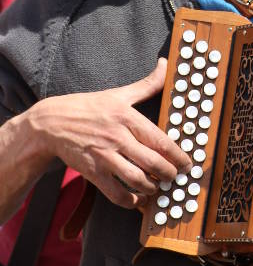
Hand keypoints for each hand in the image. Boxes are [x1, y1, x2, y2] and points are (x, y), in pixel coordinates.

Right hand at [31, 58, 190, 208]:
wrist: (51, 123)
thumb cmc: (88, 107)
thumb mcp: (119, 94)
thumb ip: (147, 84)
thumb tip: (166, 64)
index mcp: (127, 117)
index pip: (160, 140)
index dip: (178, 155)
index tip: (187, 163)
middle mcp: (117, 137)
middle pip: (152, 162)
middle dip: (169, 174)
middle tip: (175, 177)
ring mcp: (104, 156)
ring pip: (137, 180)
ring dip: (152, 187)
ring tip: (158, 186)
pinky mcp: (92, 173)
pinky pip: (116, 194)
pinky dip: (131, 201)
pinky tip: (138, 198)